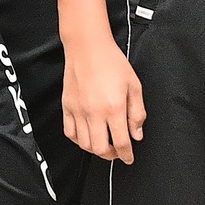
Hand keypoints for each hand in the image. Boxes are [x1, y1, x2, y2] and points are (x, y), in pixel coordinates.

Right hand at [62, 36, 145, 163]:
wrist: (88, 47)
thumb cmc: (111, 62)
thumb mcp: (134, 85)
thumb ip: (137, 113)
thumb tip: (136, 134)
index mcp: (114, 107)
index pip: (121, 142)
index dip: (127, 155)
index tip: (129, 157)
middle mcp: (94, 112)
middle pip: (100, 149)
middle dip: (111, 156)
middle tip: (117, 152)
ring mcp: (78, 110)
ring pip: (84, 144)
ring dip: (95, 149)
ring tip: (103, 144)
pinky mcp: (67, 106)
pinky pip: (69, 132)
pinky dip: (78, 139)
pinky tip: (87, 135)